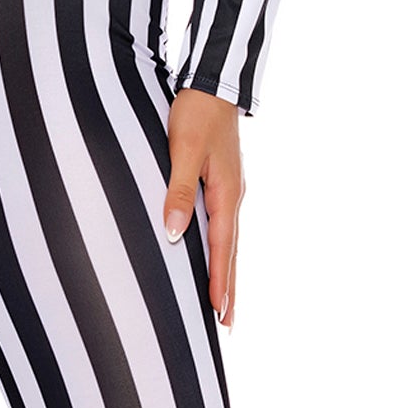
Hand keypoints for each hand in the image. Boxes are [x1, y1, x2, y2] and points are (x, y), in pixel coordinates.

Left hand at [162, 87, 242, 325]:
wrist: (214, 83)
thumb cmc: (196, 114)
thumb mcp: (184, 151)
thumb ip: (179, 191)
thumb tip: (174, 233)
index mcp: (227, 194)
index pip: (222, 248)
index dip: (219, 281)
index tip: (218, 313)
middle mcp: (233, 196)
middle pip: (231, 252)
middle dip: (229, 288)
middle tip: (228, 324)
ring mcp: (230, 190)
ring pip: (228, 241)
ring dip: (227, 271)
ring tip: (224, 301)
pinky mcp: (223, 181)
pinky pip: (223, 225)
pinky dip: (221, 249)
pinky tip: (216, 256)